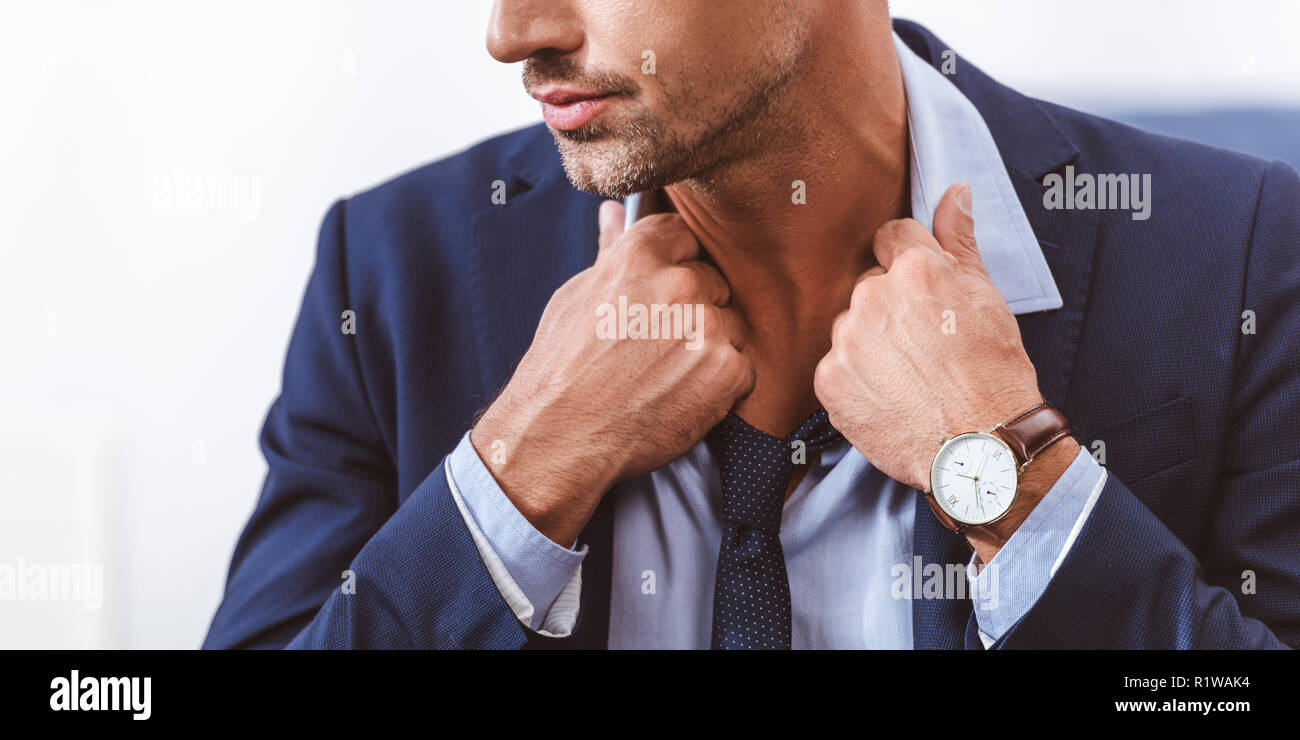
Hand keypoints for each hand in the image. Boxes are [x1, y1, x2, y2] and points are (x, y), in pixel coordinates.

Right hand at [472, 201, 753, 544]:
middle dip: (694, 309)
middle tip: (657, 345)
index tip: (658, 295)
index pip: (685, 236)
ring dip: (709, 347)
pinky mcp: (727, 370)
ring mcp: (707, 326)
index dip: (675, 266)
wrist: (560, 436)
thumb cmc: (560, 367)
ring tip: (666, 374)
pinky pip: (742, 367)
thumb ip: (610, 252)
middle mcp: (679, 283)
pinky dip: (720, 385)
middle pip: (713, 282)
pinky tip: (681, 396)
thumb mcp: (576, 297)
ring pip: (730, 324)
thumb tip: (614, 213)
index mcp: (641, 254)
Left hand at [813, 183, 1076, 557]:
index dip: (910, 265)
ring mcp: (846, 340)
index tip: (924, 294)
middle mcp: (873, 296)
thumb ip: (959, 241)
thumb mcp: (987, 297)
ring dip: (871, 344)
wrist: (982, 446)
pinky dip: (856, 380)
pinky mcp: (829, 380)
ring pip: (851, 326)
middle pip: (869, 285)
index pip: (891, 237)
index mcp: (915, 269)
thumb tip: (954, 192)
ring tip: (908, 375)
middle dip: (891, 307)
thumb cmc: (994, 372)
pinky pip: (835, 366)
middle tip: (924, 344)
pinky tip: (888, 396)